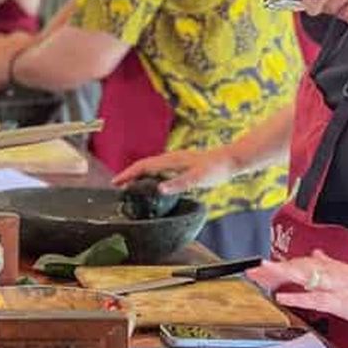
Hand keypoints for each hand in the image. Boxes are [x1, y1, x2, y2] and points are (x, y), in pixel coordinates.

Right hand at [112, 147, 235, 192]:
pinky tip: (153, 184)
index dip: (128, 174)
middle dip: (129, 174)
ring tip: (129, 185)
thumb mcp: (198, 179)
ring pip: (151, 166)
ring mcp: (176, 161)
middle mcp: (171, 158)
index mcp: (171, 161)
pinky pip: (159, 169)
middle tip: (117, 186)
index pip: (143, 166)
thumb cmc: (216, 169)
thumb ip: (179, 184)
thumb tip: (159, 189)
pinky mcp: (182, 164)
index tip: (115, 183)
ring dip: (138, 174)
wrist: (231, 160)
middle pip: (143, 165)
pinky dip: (149, 175)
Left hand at [246, 249, 347, 331]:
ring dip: (281, 275)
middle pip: (298, 267)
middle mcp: (334, 274)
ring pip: (304, 277)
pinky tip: (283, 296)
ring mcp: (338, 287)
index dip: (282, 263)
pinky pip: (317, 298)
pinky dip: (299, 297)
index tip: (263, 265)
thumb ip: (333, 265)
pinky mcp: (344, 302)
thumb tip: (317, 254)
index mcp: (336, 269)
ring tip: (261, 275)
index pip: (304, 263)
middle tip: (253, 269)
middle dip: (274, 269)